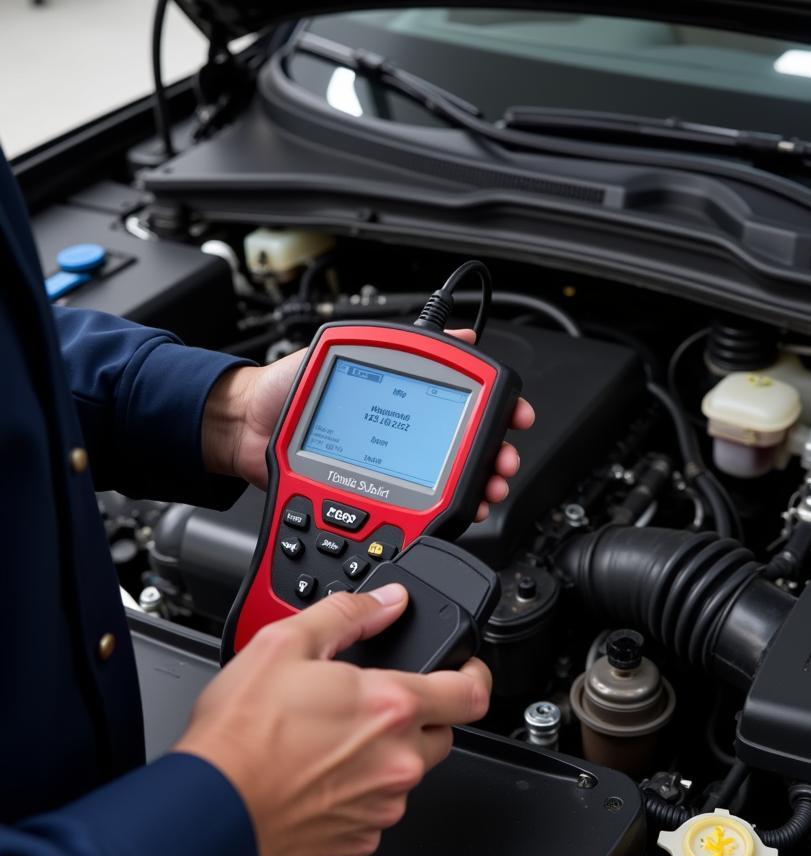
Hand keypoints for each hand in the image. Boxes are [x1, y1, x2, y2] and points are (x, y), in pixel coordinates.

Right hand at [173, 583, 490, 855]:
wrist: (208, 813)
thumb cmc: (240, 736)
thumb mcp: (286, 644)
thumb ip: (349, 614)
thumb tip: (388, 602)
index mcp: (392, 707)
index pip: (473, 693)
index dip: (475, 675)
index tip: (465, 671)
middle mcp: (398, 761)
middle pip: (441, 733)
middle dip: (417, 717)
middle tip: (369, 706)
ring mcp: (381, 806)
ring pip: (407, 773)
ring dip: (384, 756)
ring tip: (330, 742)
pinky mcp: (359, 840)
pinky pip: (377, 810)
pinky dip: (358, 793)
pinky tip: (318, 778)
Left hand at [203, 330, 534, 521]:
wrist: (244, 431)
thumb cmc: (285, 390)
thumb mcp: (344, 354)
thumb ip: (394, 343)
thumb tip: (458, 333)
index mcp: (404, 399)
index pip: (462, 405)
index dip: (496, 413)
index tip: (514, 418)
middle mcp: (405, 436)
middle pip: (466, 450)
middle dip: (495, 457)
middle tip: (502, 462)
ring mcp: (394, 470)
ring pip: (450, 484)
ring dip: (478, 488)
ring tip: (487, 489)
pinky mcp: (377, 498)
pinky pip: (417, 510)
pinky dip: (445, 515)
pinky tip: (459, 513)